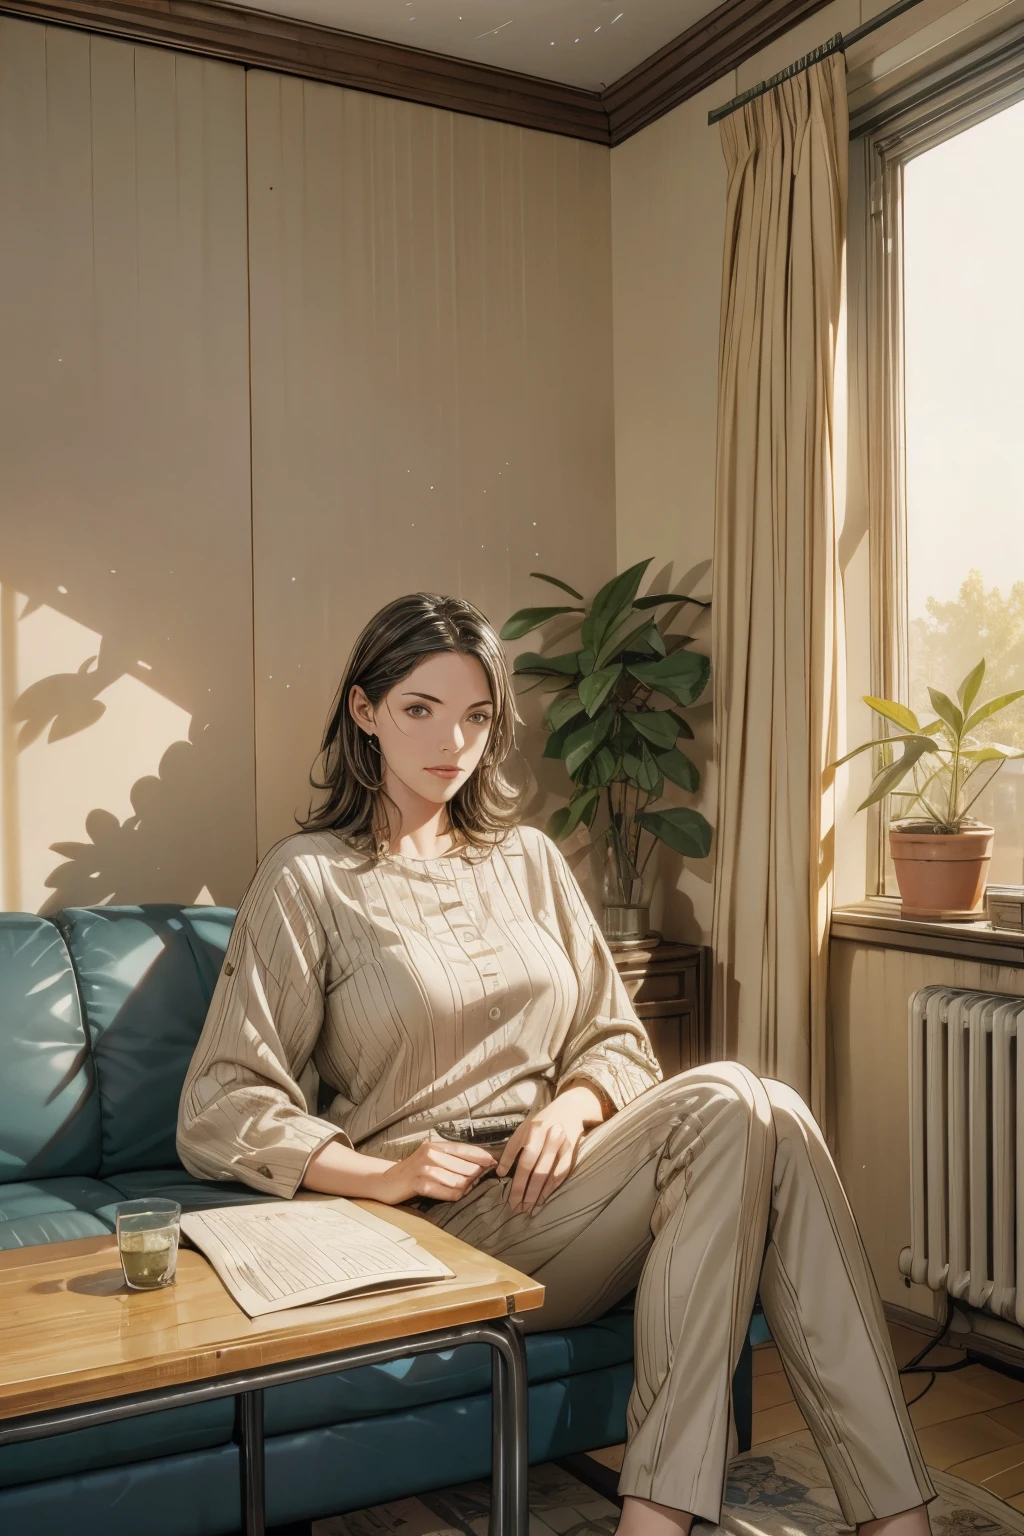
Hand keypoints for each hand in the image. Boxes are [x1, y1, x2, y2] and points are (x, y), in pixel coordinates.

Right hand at [370, 1140, 496, 1205]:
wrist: (385, 1180)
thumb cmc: (413, 1171)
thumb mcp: (430, 1159)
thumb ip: (450, 1159)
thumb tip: (478, 1165)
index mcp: (435, 1145)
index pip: (465, 1149)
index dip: (482, 1156)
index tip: (494, 1162)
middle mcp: (431, 1153)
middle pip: (465, 1167)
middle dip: (474, 1177)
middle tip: (476, 1183)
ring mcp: (424, 1168)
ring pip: (458, 1181)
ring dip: (464, 1188)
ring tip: (464, 1190)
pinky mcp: (419, 1183)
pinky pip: (446, 1192)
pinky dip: (453, 1196)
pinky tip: (454, 1196)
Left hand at [496, 1099, 588, 1214]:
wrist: (571, 1108)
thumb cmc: (543, 1120)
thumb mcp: (524, 1127)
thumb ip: (512, 1147)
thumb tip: (501, 1172)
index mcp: (532, 1129)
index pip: (521, 1158)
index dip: (514, 1178)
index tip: (508, 1195)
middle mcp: (547, 1136)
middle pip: (534, 1168)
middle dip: (524, 1190)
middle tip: (517, 1208)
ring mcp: (561, 1143)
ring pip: (548, 1173)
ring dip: (538, 1193)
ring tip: (530, 1208)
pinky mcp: (572, 1150)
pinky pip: (562, 1172)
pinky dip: (553, 1186)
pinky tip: (545, 1197)